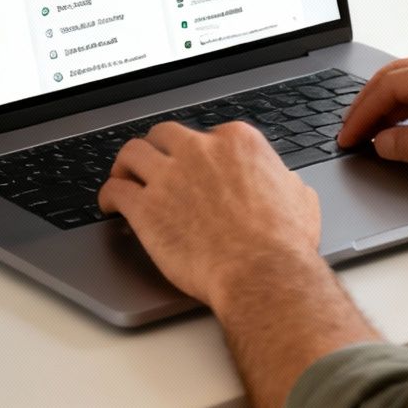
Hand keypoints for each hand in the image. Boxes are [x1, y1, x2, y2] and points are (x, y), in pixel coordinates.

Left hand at [99, 121, 322, 307]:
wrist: (262, 273)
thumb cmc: (283, 243)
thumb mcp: (299, 198)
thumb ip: (283, 181)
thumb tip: (284, 183)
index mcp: (237, 142)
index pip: (207, 134)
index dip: (197, 153)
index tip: (192, 166)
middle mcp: (200, 150)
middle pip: (164, 135)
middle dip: (157, 149)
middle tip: (153, 164)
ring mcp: (170, 176)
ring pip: (132, 153)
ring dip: (125, 165)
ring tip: (122, 177)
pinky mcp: (146, 206)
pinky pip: (115, 190)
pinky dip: (108, 195)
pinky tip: (109, 206)